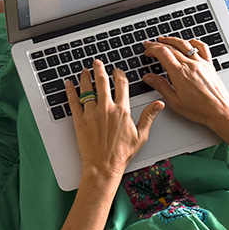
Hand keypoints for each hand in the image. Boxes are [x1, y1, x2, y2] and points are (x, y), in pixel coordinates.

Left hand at [65, 59, 163, 182]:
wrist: (103, 167)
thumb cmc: (121, 154)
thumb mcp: (141, 135)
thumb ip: (149, 116)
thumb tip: (159, 103)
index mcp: (122, 110)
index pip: (121, 84)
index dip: (119, 74)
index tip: (117, 71)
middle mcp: (107, 109)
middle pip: (102, 82)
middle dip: (100, 69)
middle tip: (97, 63)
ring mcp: (92, 113)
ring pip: (87, 89)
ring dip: (85, 77)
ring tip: (85, 71)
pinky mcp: (79, 120)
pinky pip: (73, 102)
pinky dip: (70, 91)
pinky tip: (68, 84)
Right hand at [142, 37, 228, 132]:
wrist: (220, 111)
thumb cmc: (200, 109)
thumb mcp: (174, 101)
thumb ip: (161, 86)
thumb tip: (148, 77)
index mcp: (180, 73)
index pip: (163, 53)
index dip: (152, 49)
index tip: (147, 50)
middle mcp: (191, 65)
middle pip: (171, 47)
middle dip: (158, 44)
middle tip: (150, 45)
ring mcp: (201, 63)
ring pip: (185, 44)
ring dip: (172, 40)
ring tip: (164, 39)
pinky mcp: (209, 65)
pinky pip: (202, 47)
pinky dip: (193, 42)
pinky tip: (188, 43)